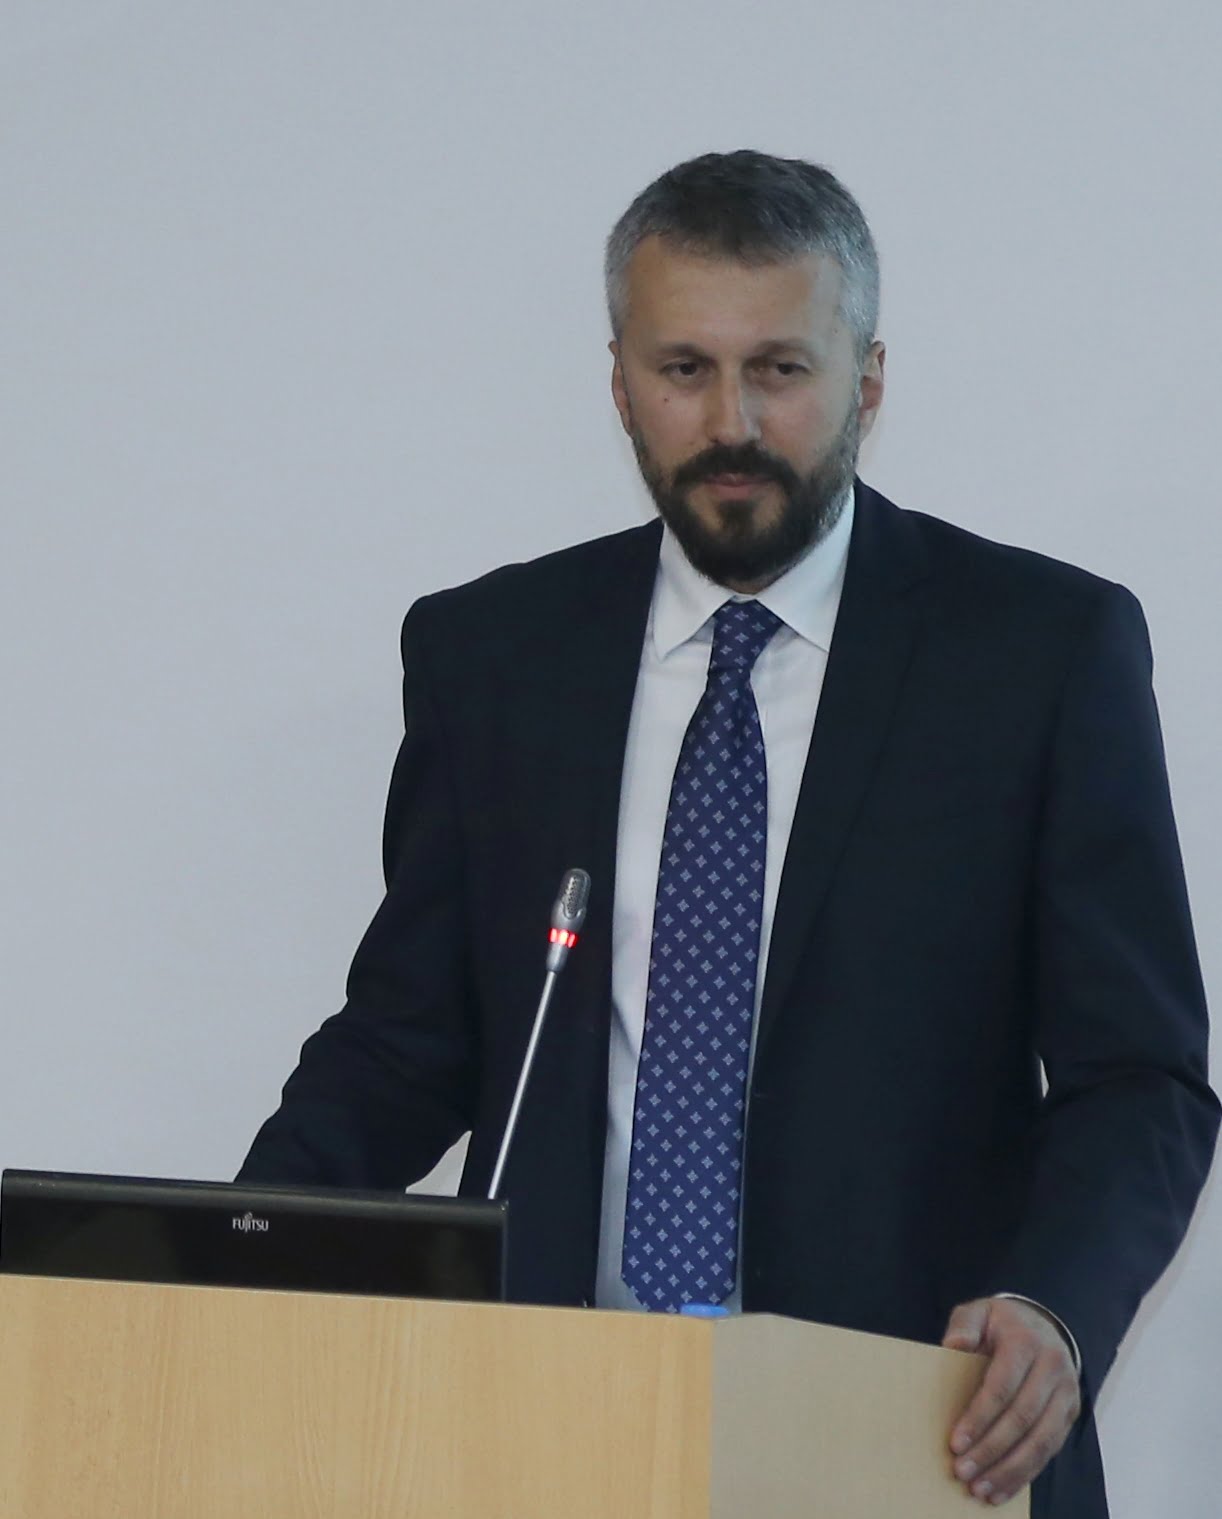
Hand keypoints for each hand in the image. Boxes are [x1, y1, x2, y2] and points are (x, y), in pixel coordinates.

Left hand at [941, 1297, 1080, 1505]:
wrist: (1042, 1325)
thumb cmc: (1000, 1324)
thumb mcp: (979, 1312)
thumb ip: (964, 1324)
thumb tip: (952, 1345)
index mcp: (1026, 1341)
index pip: (1002, 1386)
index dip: (979, 1418)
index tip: (956, 1443)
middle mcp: (1053, 1367)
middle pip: (1022, 1418)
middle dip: (991, 1450)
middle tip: (962, 1472)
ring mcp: (1066, 1392)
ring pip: (1041, 1441)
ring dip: (1009, 1471)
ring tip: (980, 1490)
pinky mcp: (1070, 1414)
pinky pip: (1050, 1450)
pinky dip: (1025, 1474)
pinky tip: (1001, 1490)